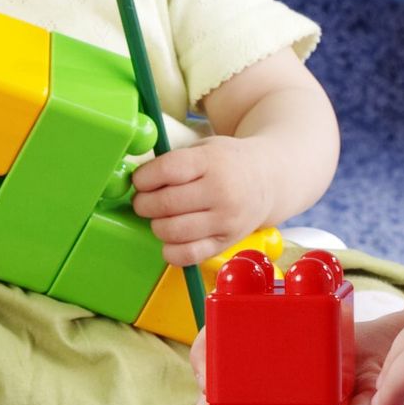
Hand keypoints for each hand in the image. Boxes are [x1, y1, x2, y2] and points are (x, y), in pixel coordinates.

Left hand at [130, 134, 280, 269]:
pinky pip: (188, 255)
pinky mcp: (226, 242)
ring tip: (160, 217)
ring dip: (156, 225)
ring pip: (172, 231)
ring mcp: (226, 220)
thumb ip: (172, 162)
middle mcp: (221, 192)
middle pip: (165, 204)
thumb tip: (135, 181)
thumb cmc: (226, 163)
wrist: (268, 180)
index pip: (167, 171)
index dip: (143, 178)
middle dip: (143, 204)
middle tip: (144, 201)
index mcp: (212, 161)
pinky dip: (170, 251)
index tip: (140, 180)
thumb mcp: (203, 149)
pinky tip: (171, 238)